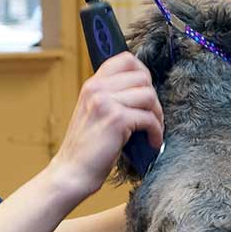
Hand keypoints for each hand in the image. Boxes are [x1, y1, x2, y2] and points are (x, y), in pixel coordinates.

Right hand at [50, 52, 162, 199]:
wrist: (72, 172)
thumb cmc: (87, 148)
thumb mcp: (93, 113)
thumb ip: (111, 97)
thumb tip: (143, 89)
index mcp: (92, 85)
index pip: (125, 59)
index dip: (143, 72)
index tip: (147, 91)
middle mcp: (97, 89)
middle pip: (143, 77)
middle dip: (153, 98)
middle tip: (152, 117)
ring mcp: (106, 102)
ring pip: (149, 95)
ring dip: (158, 115)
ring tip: (153, 131)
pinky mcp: (117, 120)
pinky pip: (149, 118)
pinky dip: (156, 132)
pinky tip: (152, 143)